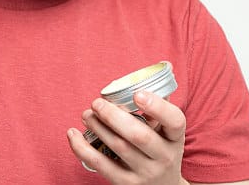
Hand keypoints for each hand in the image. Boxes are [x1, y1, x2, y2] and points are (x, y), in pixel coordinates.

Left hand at [67, 91, 187, 184]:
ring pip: (118, 147)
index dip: (157, 106)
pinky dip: (82, 148)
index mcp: (175, 138)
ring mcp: (145, 173)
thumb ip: (158, 107)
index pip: (175, 121)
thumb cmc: (160, 150)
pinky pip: (100, 164)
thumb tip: (150, 74)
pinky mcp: (125, 184)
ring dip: (97, 127)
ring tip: (86, 114)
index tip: (137, 94)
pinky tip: (73, 134)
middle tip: (96, 103)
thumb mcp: (167, 133)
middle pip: (138, 135)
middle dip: (113, 116)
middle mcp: (164, 157)